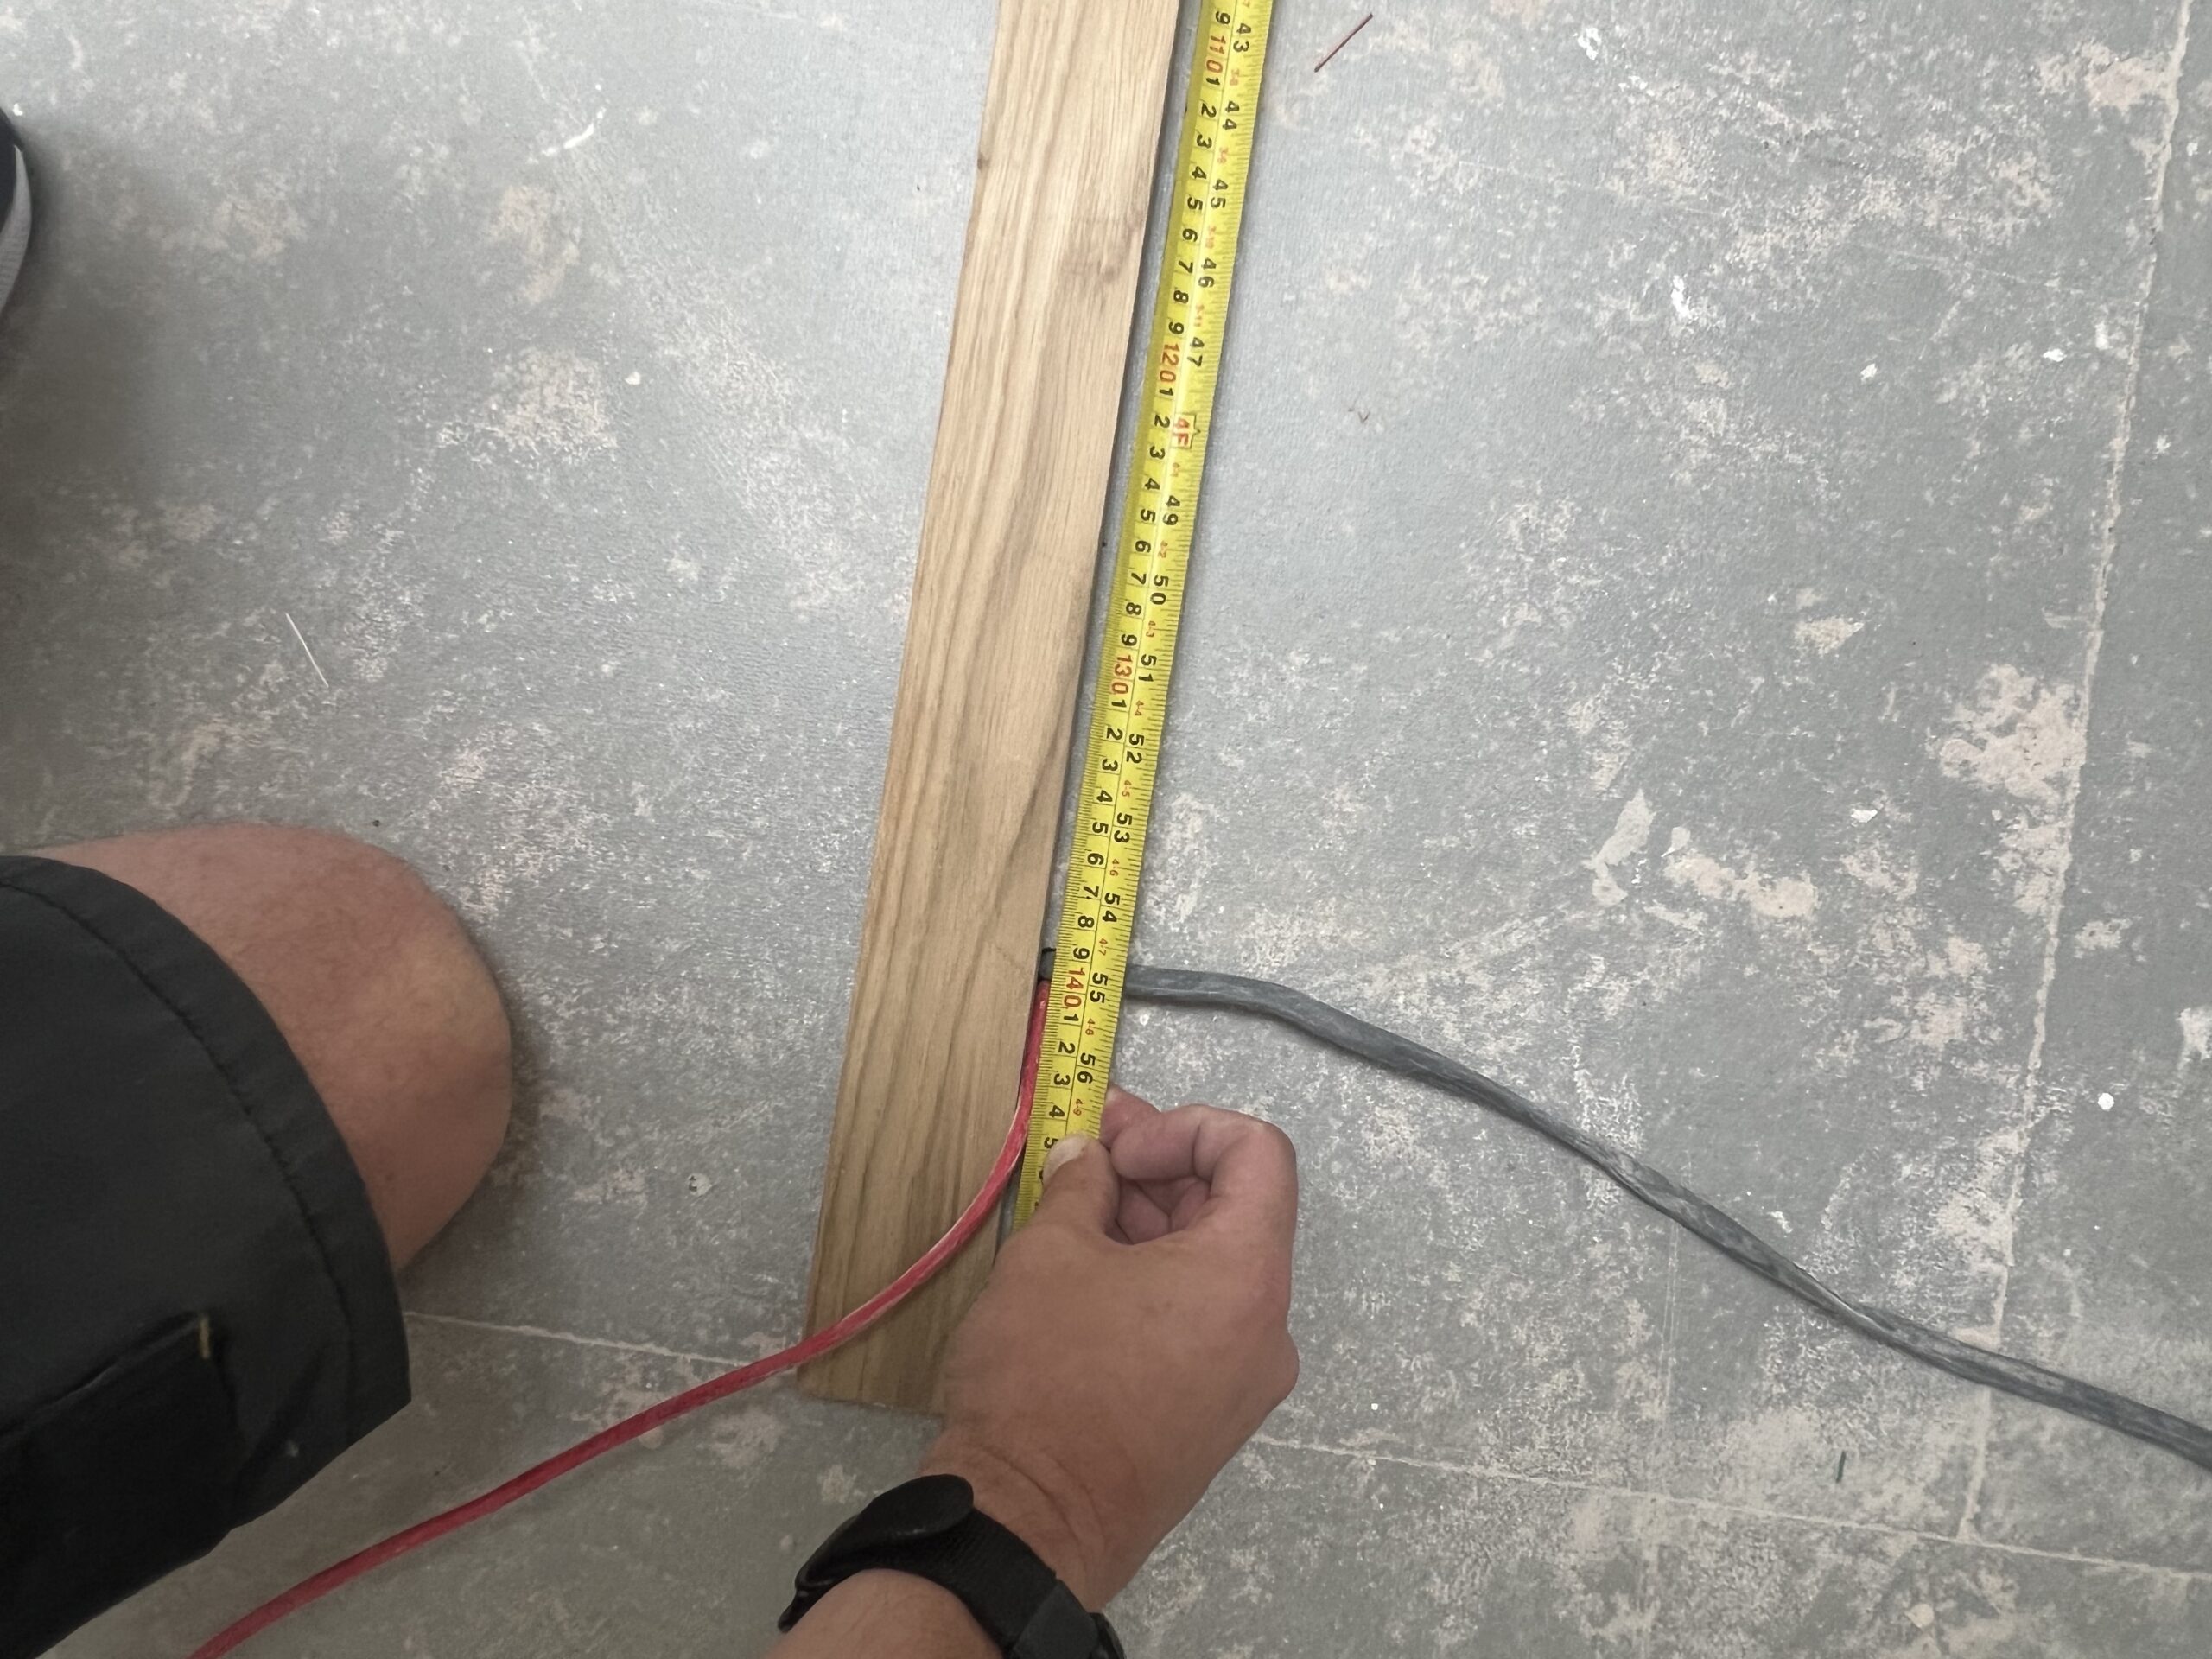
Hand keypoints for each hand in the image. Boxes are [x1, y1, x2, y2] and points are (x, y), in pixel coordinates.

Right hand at [920, 1088, 1299, 1607]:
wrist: (1027, 1526)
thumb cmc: (1043, 1379)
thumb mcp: (1048, 1253)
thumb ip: (1079, 1184)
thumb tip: (1087, 1157)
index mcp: (1247, 1274)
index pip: (1257, 1153)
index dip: (1186, 1127)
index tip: (1117, 1147)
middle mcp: (1268, 1327)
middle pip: (1237, 1209)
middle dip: (1160, 1170)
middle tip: (1083, 1152)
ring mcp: (1244, 1381)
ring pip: (1214, 1267)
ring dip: (1151, 1224)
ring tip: (1071, 1211)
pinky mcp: (1211, 1418)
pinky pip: (1200, 1321)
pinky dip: (1155, 1281)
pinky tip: (1086, 1275)